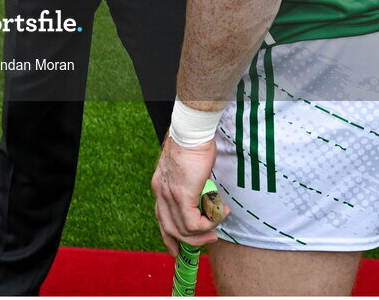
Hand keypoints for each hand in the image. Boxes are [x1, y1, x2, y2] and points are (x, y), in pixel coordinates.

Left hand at [152, 134, 226, 254]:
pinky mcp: (181, 196)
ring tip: (218, 226)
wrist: (192, 132)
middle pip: (169, 228)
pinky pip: (193, 223)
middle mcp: (160, 191)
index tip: (177, 247)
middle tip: (208, 240)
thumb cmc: (193, 144)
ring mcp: (169, 195)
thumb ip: (188, 185)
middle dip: (188, 242)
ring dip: (203, 233)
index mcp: (158, 184)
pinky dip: (208, 224)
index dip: (169, 235)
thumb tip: (201, 198)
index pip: (160, 217)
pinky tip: (220, 213)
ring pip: (183, 229)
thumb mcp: (186, 169)